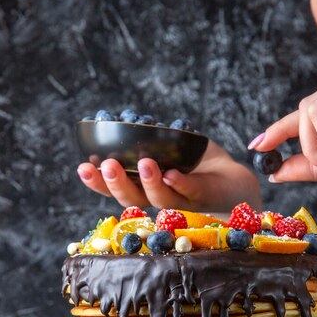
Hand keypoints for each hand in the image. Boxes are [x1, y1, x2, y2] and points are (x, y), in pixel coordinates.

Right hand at [77, 141, 261, 211]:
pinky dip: (181, 183)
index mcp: (145, 188)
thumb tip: (125, 116)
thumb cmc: (197, 167)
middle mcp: (160, 199)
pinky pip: (191, 190)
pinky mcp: (205, 195)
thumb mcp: (169, 148)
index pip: (115, 188)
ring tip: (144, 163)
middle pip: (132, 197)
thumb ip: (149, 137)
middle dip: (116, 183)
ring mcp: (182, 200)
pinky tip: (172, 173)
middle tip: (105, 165)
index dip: (97, 182)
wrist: (234, 184)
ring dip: (149, 181)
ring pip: (160, 198)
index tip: (82, 168)